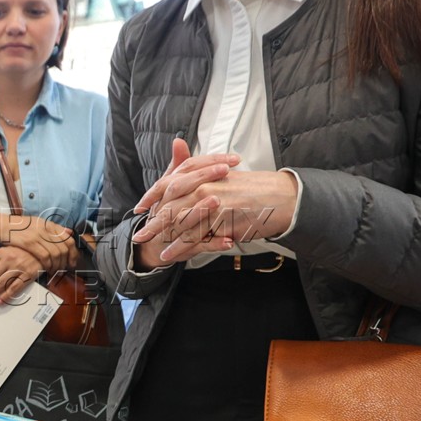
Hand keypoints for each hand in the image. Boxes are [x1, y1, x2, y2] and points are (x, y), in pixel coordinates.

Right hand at [0, 213, 78, 272]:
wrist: (2, 225)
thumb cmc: (20, 227)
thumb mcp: (38, 223)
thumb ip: (54, 229)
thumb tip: (70, 232)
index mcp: (49, 224)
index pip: (68, 239)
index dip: (73, 253)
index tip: (72, 262)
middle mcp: (46, 228)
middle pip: (64, 248)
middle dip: (66, 262)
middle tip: (63, 270)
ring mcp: (38, 235)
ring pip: (56, 254)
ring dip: (57, 265)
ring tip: (54, 271)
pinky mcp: (29, 242)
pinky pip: (45, 256)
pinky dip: (48, 265)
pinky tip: (46, 269)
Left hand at [0, 245, 45, 305]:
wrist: (42, 250)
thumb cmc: (22, 252)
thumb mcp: (6, 251)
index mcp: (1, 253)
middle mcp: (8, 260)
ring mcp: (18, 268)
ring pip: (2, 283)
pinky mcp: (28, 275)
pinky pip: (15, 287)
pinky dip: (7, 295)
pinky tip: (0, 301)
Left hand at [131, 139, 297, 266]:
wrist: (281, 197)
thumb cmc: (253, 189)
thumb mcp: (225, 179)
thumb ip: (202, 176)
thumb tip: (182, 165)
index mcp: (203, 176)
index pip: (169, 185)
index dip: (152, 197)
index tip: (140, 208)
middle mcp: (204, 188)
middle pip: (170, 207)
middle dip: (153, 223)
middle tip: (139, 236)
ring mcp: (212, 205)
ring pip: (180, 224)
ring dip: (163, 238)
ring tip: (151, 249)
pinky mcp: (221, 222)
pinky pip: (195, 237)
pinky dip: (180, 248)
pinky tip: (170, 255)